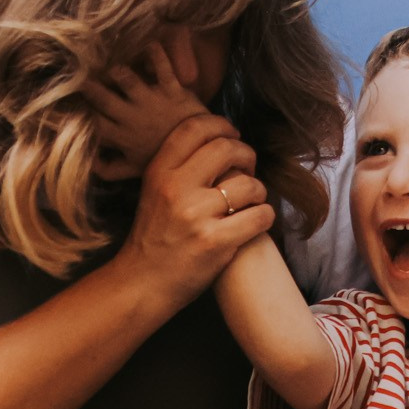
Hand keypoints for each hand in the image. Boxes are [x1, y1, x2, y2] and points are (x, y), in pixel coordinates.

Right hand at [83, 37, 212, 179]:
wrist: (202, 151)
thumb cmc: (164, 157)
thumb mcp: (134, 169)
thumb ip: (108, 169)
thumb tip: (85, 163)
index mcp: (121, 135)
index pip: (90, 122)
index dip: (72, 113)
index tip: (60, 103)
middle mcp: (132, 116)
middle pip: (101, 96)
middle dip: (87, 85)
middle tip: (77, 74)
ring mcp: (152, 101)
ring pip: (126, 78)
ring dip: (116, 69)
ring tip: (110, 64)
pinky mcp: (173, 89)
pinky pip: (163, 66)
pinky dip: (156, 53)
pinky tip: (148, 43)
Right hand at [115, 114, 272, 305]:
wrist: (143, 283)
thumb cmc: (155, 236)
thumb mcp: (154, 192)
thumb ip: (180, 167)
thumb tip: (221, 138)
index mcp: (159, 172)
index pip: (194, 128)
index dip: (221, 124)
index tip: (233, 135)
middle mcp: (175, 189)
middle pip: (227, 148)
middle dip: (246, 155)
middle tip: (247, 169)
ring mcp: (195, 215)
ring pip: (249, 184)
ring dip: (258, 191)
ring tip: (250, 202)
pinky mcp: (215, 241)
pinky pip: (260, 215)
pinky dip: (265, 216)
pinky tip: (256, 221)